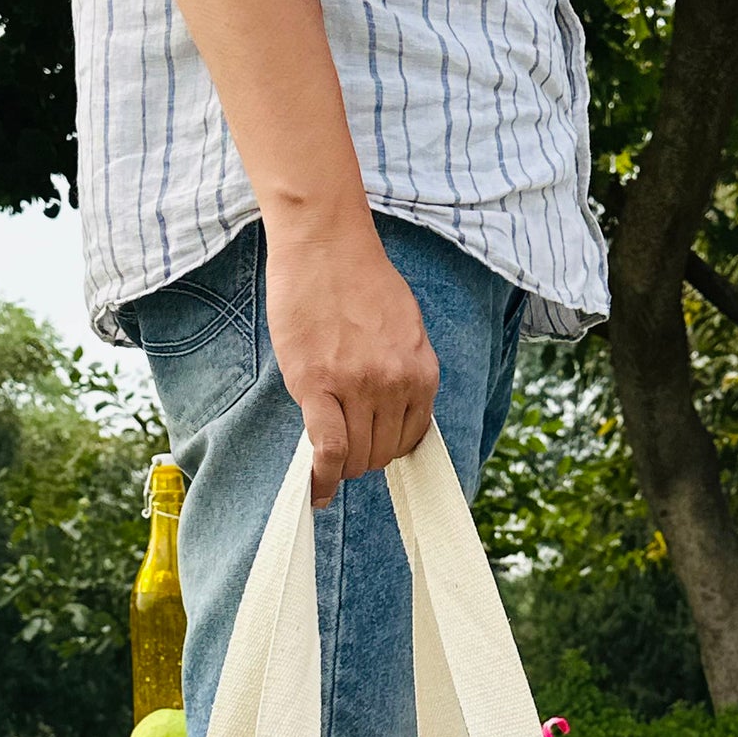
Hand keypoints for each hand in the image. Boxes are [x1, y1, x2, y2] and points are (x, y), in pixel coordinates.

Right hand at [265, 223, 439, 506]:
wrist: (326, 243)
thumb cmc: (360, 280)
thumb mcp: (405, 329)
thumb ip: (405, 373)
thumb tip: (396, 415)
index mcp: (421, 371)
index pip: (411, 439)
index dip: (389, 450)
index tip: (371, 451)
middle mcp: (395, 383)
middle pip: (381, 453)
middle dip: (363, 459)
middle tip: (343, 449)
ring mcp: (358, 386)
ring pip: (355, 457)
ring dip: (341, 467)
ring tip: (326, 460)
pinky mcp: (318, 385)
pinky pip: (327, 449)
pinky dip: (322, 478)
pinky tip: (316, 494)